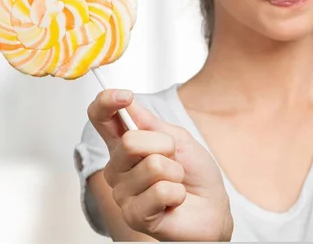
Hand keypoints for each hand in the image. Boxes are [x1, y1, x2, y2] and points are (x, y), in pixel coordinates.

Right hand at [87, 89, 232, 240]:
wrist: (212, 208)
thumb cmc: (194, 174)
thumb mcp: (178, 138)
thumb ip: (150, 123)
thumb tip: (128, 103)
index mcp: (124, 144)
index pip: (100, 118)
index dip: (106, 102)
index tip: (125, 96)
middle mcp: (117, 168)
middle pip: (130, 141)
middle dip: (164, 146)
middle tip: (174, 159)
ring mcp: (122, 193)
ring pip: (152, 166)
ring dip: (175, 173)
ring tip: (175, 183)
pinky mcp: (134, 216)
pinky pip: (160, 192)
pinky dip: (177, 193)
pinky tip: (174, 201)